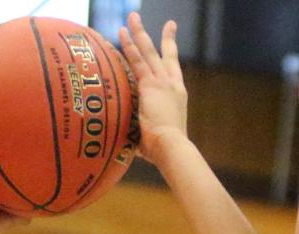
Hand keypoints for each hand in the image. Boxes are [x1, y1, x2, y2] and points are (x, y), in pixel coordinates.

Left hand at [119, 14, 187, 163]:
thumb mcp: (157, 137)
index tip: (173, 41)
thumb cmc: (165, 151)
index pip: (173, 71)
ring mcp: (162, 83)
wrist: (172, 148)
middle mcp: (172, 85)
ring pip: (149, 52)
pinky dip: (128, 45)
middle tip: (169, 23)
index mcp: (177, 97)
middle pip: (166, 55)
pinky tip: (121, 32)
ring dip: (140, 33)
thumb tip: (132, 147)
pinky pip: (136, 60)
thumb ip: (144, 135)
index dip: (172, 55)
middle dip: (166, 37)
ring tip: (133, 17)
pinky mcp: (150, 85)